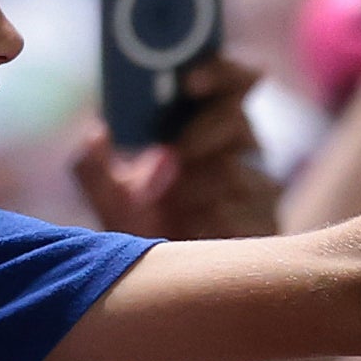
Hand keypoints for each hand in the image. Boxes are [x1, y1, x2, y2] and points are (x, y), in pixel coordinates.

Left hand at [74, 57, 282, 241]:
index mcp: (212, 123)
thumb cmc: (145, 230)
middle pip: (237, 120)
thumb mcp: (110, 199)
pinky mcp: (268, 225)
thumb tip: (94, 133)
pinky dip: (210, 222)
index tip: (189, 82)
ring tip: (176, 207)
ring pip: (235, 172)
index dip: (221, 71)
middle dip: (198, 136)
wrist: (174, 288)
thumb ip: (92, 168)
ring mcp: (260, 187)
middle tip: (172, 154)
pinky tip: (196, 231)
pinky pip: (242, 215)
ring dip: (195, 190)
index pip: (234, 81)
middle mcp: (242, 150)